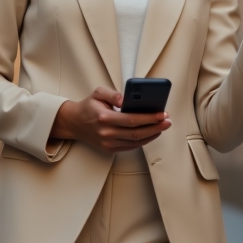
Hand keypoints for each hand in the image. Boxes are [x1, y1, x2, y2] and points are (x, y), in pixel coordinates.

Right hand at [49, 87, 170, 153]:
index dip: (149, 118)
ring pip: (136, 142)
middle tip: (167, 121)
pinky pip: (131, 146)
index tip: (162, 114)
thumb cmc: (89, 107)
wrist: (74, 122)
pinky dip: (143, 140)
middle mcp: (106, 133)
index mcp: (104, 118)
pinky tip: (151, 133)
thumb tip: (126, 99)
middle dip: (155, 127)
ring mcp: (108, 143)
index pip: (132, 120)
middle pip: (137, 133)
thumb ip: (113, 94)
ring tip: (162, 127)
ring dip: (152, 135)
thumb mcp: (98, 93)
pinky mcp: (110, 149)